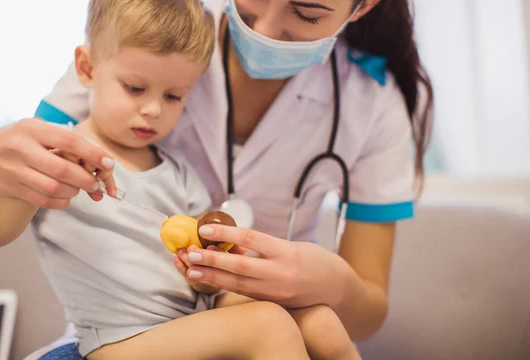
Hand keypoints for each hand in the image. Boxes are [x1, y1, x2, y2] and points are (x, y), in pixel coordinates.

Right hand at [0, 118, 116, 208]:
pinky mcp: (10, 187)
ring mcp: (14, 169)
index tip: (108, 163)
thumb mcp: (35, 129)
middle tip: (96, 183)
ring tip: (80, 189)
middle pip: (63, 169)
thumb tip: (97, 155)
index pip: (69, 141)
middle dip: (86, 179)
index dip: (92, 153)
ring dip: (74, 191)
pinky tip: (67, 198)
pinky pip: (42, 199)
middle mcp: (22, 148)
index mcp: (32, 128)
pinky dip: (60, 202)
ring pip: (53, 187)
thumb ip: (61, 138)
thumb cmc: (17, 140)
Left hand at [183, 225, 348, 307]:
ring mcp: (276, 291)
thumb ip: (267, 246)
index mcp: (288, 253)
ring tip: (192, 268)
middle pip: (241, 266)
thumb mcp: (295, 247)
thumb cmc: (318, 262)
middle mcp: (281, 273)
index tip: (205, 228)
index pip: (252, 238)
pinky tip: (210, 279)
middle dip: (214, 259)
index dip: (226, 233)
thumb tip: (235, 242)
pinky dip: (226, 285)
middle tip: (191, 252)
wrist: (340, 292)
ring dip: (213, 276)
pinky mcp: (273, 303)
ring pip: (239, 284)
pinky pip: (245, 293)